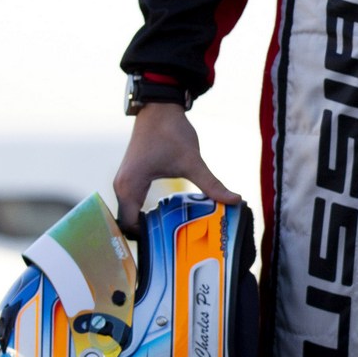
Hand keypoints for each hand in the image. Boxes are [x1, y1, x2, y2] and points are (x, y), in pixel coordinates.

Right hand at [112, 104, 241, 234]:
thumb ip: (212, 184)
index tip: (166, 248)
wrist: (159, 108)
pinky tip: (165, 218)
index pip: (129, 226)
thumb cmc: (170, 131)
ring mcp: (124, 181)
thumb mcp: (192, 161)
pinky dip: (145, 213)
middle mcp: (121, 186)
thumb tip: (236, 200)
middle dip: (148, 235)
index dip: (145, 239)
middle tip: (171, 246)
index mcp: (129, 186)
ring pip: (131, 214)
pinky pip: (133, 204)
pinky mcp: (130, 177)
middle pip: (129, 223)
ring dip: (146, 225)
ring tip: (170, 235)